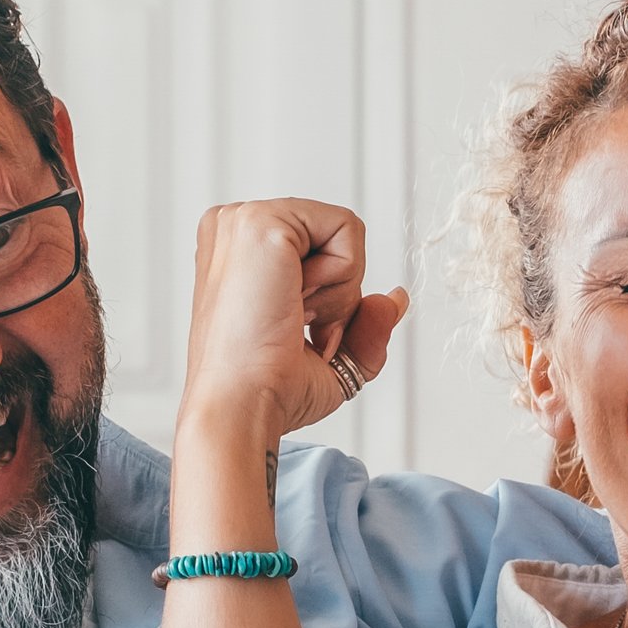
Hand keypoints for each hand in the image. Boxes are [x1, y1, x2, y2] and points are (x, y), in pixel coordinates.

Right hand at [179, 200, 409, 445]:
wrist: (241, 407)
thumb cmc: (269, 391)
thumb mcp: (331, 357)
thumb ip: (363, 323)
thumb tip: (394, 299)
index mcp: (237, 251)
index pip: (317, 247)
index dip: (327, 296)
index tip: (297, 331)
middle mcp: (234, 227)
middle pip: (332, 237)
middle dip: (337, 293)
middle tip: (297, 328)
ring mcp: (243, 219)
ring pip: (342, 233)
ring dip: (337, 289)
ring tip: (292, 317)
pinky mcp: (261, 222)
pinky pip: (346, 229)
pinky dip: (341, 278)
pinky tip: (295, 303)